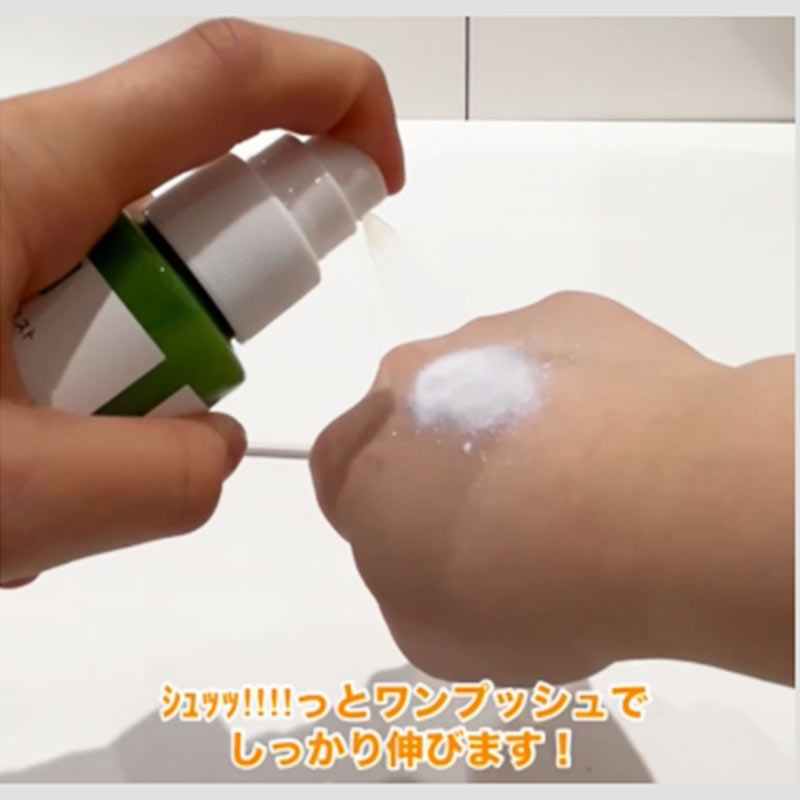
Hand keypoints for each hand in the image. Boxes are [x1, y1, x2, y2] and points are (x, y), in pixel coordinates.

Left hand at [0, 19, 403, 583]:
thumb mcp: (5, 499)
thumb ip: (159, 482)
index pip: (226, 76)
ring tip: (43, 477)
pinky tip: (10, 465)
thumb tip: (211, 449)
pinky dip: (75, 397)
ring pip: (131, 278)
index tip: (378, 173)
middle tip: (157, 420)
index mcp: (26, 175)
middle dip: (210, 317)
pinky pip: (75, 310)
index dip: (334, 98)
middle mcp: (17, 174)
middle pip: (187, 198)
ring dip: (126, 386)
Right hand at [310, 292, 792, 684]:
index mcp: (362, 453)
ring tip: (584, 487)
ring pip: (485, 385)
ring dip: (514, 427)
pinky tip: (623, 444)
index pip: (341, 479)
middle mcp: (413, 377)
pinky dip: (576, 395)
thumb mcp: (436, 636)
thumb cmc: (527, 583)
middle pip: (413, 421)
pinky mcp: (569, 312)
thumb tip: (440, 549)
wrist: (658, 502)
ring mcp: (493, 335)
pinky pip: (556, 360)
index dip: (385, 518)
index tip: (435, 548)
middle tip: (512, 520)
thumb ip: (410, 586)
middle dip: (444, 463)